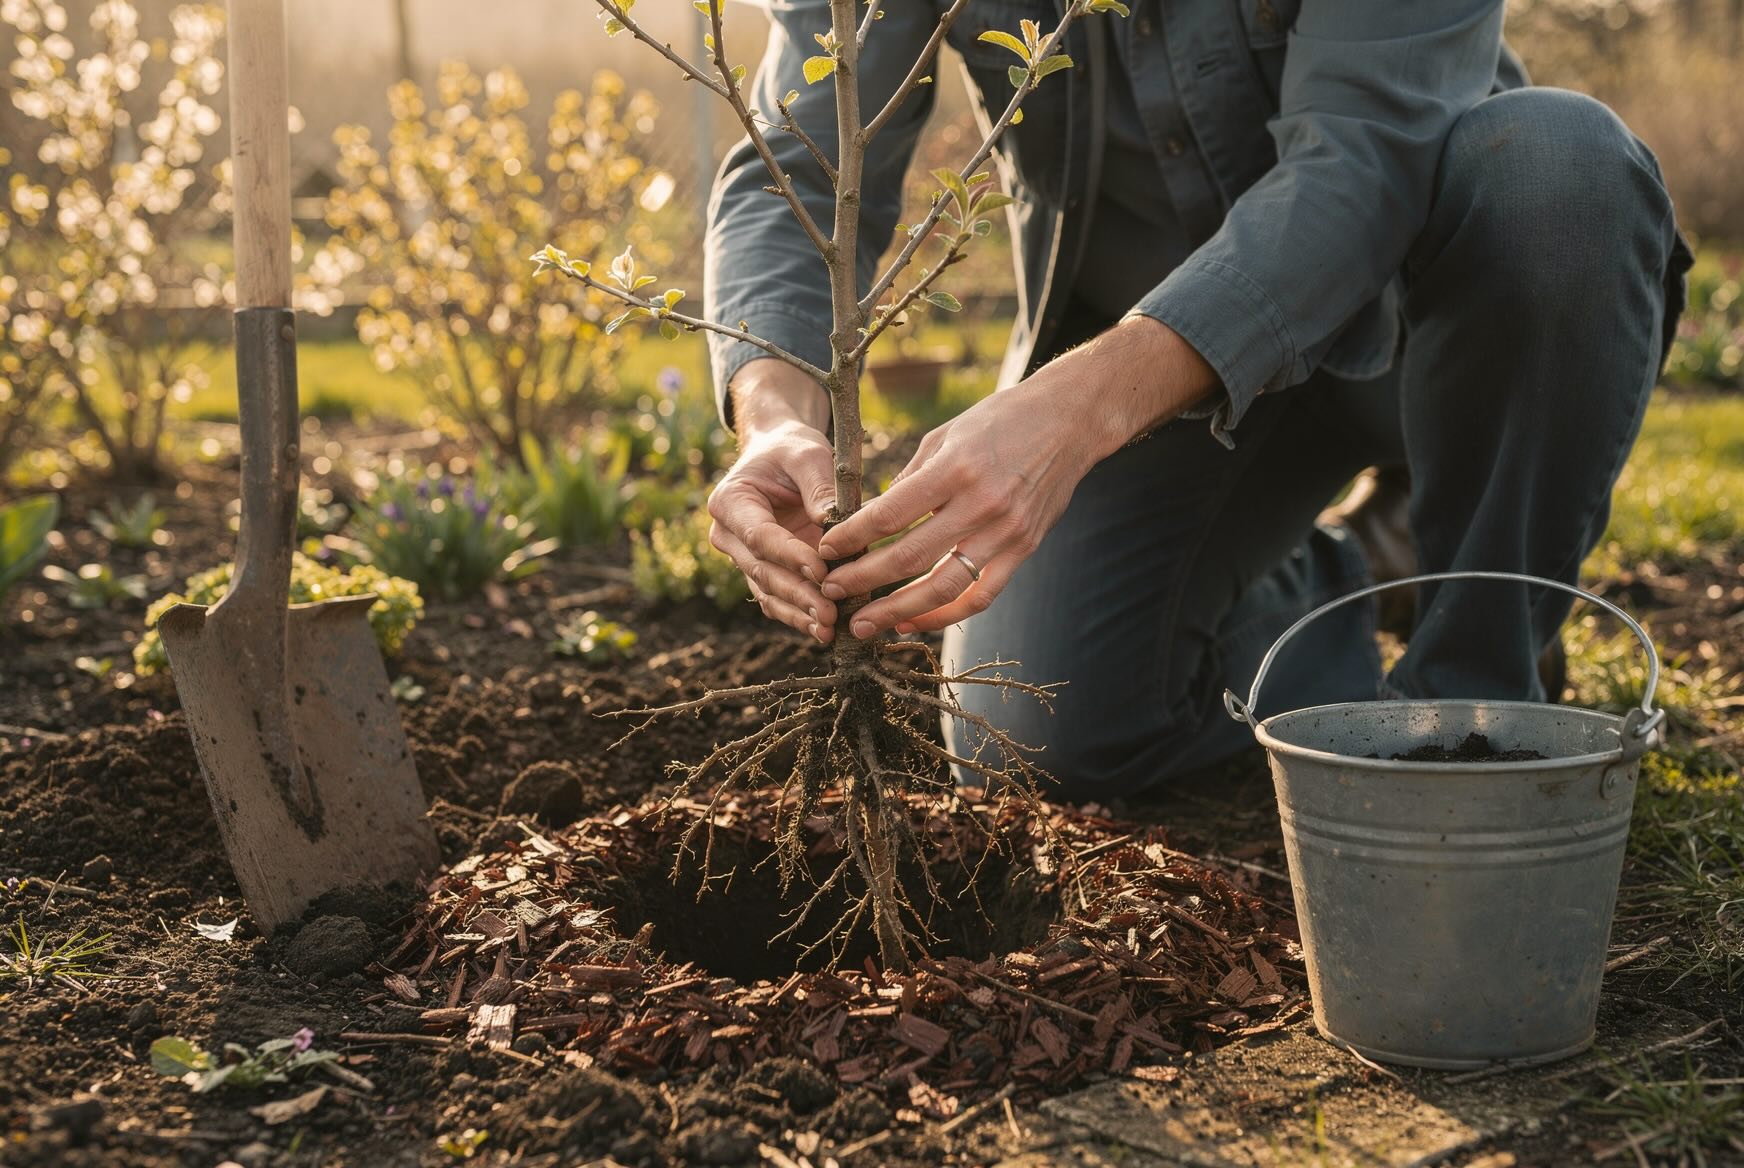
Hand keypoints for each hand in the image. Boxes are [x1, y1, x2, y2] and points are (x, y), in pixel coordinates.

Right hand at [707, 360, 837, 642]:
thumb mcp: (808, 453)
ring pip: (769, 593)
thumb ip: (818, 485)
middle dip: (797, 594)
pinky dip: (800, 617)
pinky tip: (824, 631)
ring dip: (798, 614)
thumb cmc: (792, 451)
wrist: (780, 457)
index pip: (760, 535)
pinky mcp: (763, 574)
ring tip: (828, 630)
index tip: (821, 569)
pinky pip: (778, 601)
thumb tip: (832, 521)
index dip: (789, 555)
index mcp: (730, 502)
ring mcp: (743, 559)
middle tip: (830, 613)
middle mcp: (728, 535)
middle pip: (763, 571)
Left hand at [818, 317, 1215, 638]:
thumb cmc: (1000, 420)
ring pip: (944, 587)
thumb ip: (911, 478)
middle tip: (831, 592)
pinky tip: (915, 620)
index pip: (890, 514)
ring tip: (866, 624)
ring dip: (899, 610)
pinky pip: (981, 595)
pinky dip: (947, 615)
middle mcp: (981, 504)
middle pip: (910, 556)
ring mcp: (1006, 532)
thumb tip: (873, 518)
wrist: (1070, 421)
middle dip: (864, 579)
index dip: (852, 537)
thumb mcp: (946, 434)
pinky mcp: (1024, 549)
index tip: (825, 551)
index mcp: (954, 468)